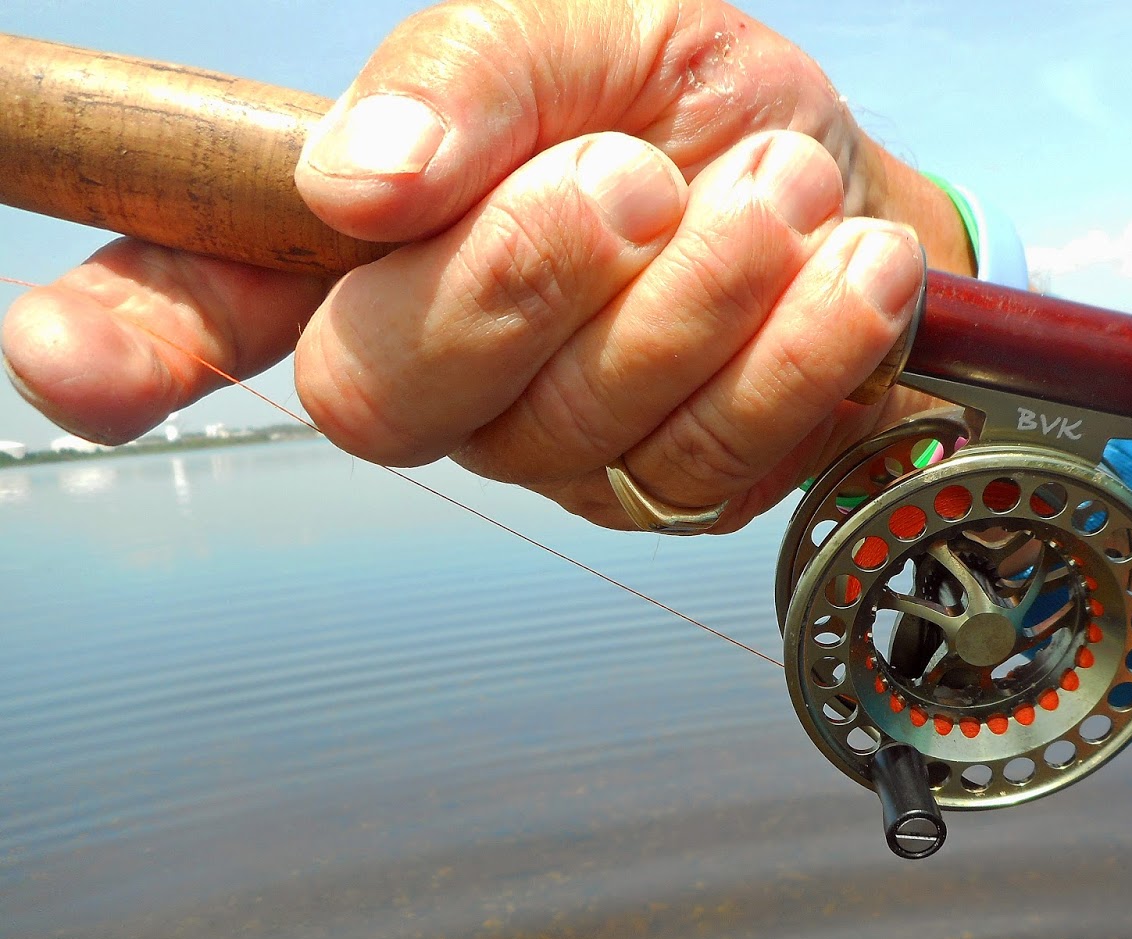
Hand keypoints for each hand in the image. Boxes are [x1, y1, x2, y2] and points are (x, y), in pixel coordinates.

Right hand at [1, 0, 974, 530]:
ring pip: (575, 423)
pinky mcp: (678, 495)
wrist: (847, 186)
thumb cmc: (697, 109)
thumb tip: (358, 178)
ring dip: (700, 291)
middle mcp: (440, 369)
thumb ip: (466, 80)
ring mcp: (555, 449)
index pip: (198, 307)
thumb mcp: (585, 34)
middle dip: (520, 275)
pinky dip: (799, 348)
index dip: (124, 340)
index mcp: (370, 247)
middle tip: (633, 177)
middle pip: (389, 391)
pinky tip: (850, 269)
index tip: (70, 362)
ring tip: (783, 185)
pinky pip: (716, 460)